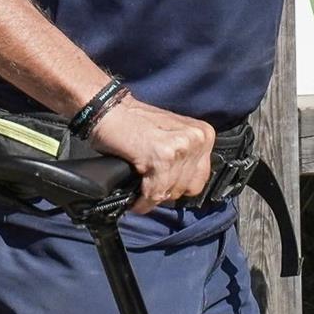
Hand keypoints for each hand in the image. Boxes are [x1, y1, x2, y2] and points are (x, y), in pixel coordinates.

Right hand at [87, 95, 214, 213]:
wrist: (109, 111)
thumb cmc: (135, 125)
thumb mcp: (172, 136)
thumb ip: (186, 157)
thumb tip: (186, 187)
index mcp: (204, 133)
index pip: (201, 178)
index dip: (179, 187)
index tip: (164, 188)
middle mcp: (198, 138)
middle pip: (187, 187)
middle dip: (166, 191)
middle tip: (149, 188)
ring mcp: (182, 146)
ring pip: (171, 192)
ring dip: (153, 197)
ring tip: (140, 194)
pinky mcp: (163, 156)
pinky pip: (156, 192)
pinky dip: (144, 201)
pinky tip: (136, 200)